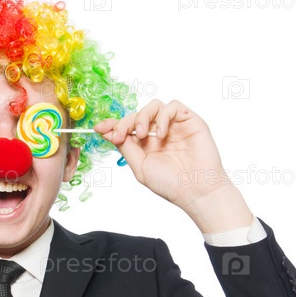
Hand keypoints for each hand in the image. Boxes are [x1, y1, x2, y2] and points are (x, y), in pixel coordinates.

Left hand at [95, 99, 252, 232]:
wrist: (196, 190)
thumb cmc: (170, 184)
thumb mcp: (140, 167)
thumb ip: (126, 148)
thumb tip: (108, 132)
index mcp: (145, 145)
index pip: (126, 127)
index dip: (112, 125)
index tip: (99, 128)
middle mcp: (159, 133)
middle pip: (137, 115)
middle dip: (125, 123)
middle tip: (121, 135)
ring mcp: (174, 126)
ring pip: (154, 106)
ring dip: (143, 117)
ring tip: (143, 134)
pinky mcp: (189, 121)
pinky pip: (173, 106)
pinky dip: (163, 116)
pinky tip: (161, 134)